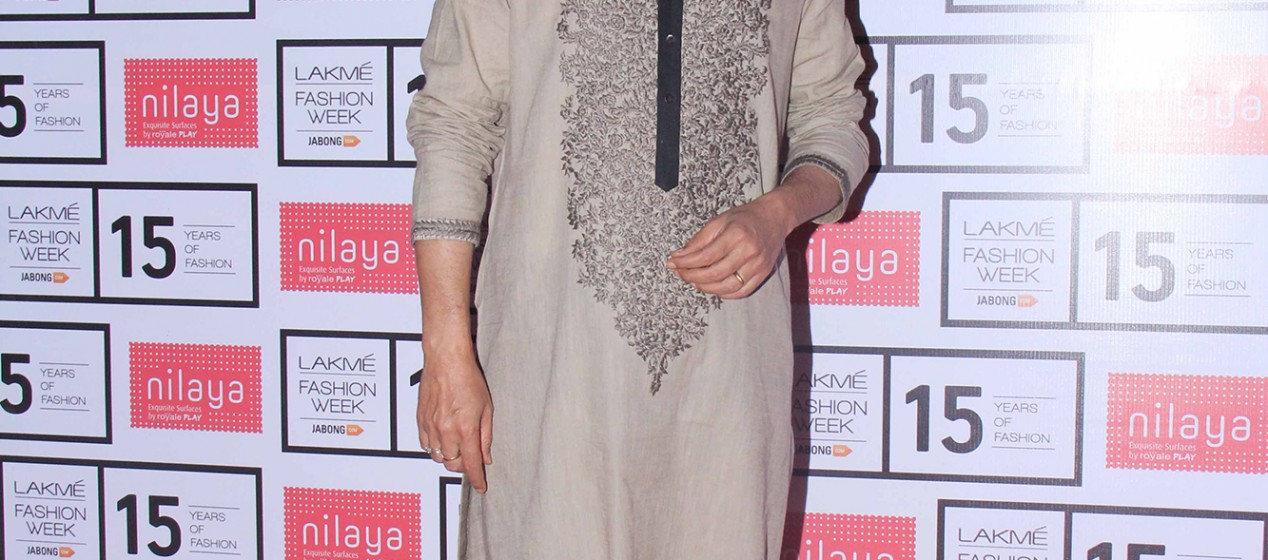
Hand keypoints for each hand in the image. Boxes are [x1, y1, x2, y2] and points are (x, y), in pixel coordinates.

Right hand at [416, 351, 493, 492]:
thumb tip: (485, 456)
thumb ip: (485, 436)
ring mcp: (431, 426)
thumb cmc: (467, 379)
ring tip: (457, 444)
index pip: (472, 463)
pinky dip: (435, 447)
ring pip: (438, 456)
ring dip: (449, 456)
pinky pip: (426, 445)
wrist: (446, 361)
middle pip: (453, 464)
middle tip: (470, 457)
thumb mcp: (486, 408)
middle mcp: (446, 430)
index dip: (477, 479)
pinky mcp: (420, 420)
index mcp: (465, 428)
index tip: (481, 486)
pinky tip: (443, 438)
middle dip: (463, 465)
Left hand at [666, 196, 792, 298]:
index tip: (672, 263)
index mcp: (736, 235)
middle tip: (681, 273)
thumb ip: (699, 240)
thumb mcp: (719, 221)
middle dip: (692, 277)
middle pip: (715, 274)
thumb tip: (679, 256)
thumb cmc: (745, 218)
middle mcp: (749, 252)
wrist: (775, 218)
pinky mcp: (763, 274)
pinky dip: (724, 294)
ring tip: (695, 281)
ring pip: (727, 287)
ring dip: (706, 288)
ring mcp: (758, 265)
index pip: (705, 256)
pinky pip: (741, 292)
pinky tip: (713, 287)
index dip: (686, 263)